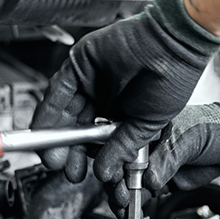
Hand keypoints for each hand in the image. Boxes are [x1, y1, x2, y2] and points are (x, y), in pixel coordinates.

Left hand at [31, 0, 219, 187]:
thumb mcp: (147, 124)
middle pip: (76, 126)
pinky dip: (49, 112)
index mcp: (121, 110)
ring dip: (55, 136)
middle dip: (68, 150)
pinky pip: (58, 90)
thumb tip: (105, 172)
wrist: (174, 45)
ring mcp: (90, 79)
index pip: (95, 137)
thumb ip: (123, 147)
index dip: (86, 156)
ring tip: (53, 158)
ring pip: (64, 111)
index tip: (80, 173)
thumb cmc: (173, 78)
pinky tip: (45, 132)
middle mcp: (103, 95)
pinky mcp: (79, 63)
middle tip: (63, 168)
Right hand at [107, 91, 219, 218]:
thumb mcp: (188, 140)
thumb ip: (167, 159)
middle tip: (120, 195)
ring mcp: (150, 163)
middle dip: (114, 183)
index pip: (117, 141)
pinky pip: (142, 194)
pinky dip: (135, 205)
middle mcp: (143, 145)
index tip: (108, 175)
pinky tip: (132, 212)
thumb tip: (150, 180)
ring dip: (122, 197)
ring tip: (125, 208)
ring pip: (126, 183)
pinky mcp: (159, 180)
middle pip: (116, 165)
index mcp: (145, 126)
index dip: (108, 159)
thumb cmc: (214, 127)